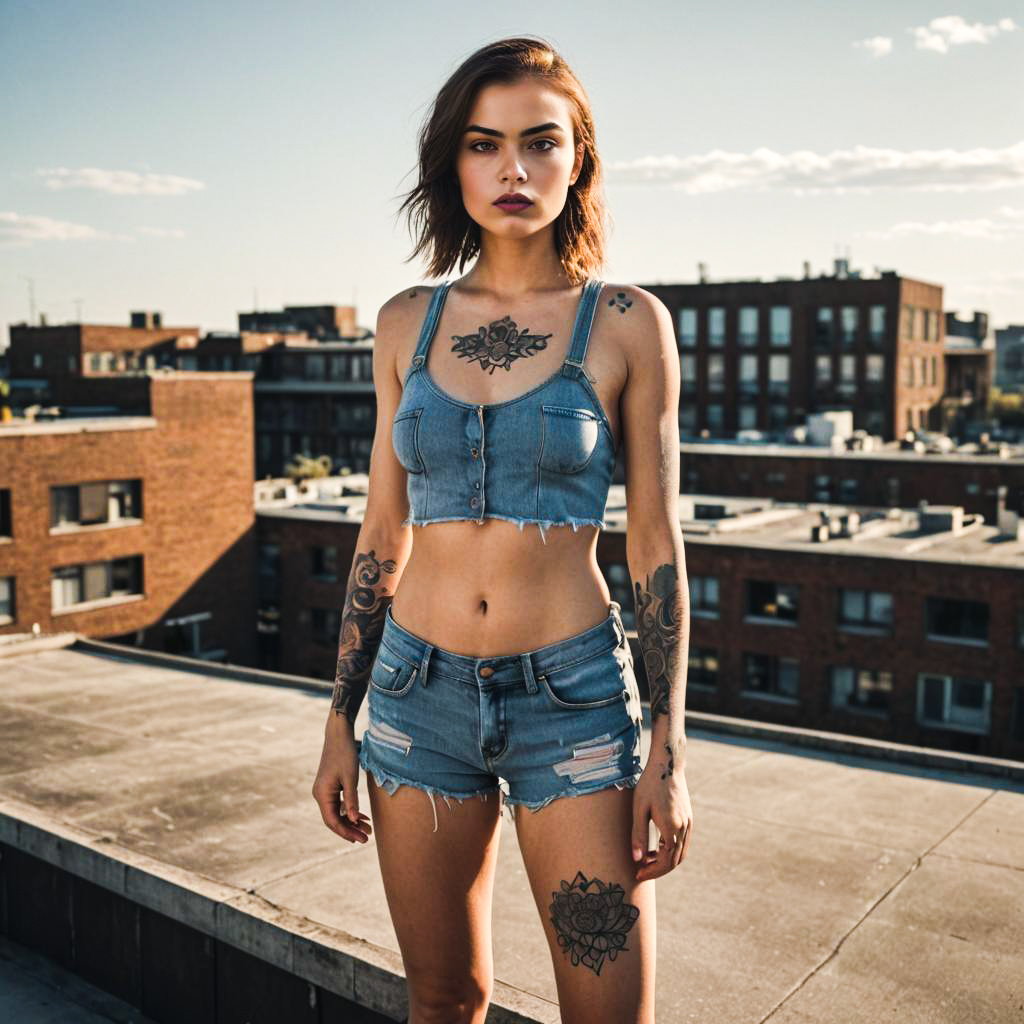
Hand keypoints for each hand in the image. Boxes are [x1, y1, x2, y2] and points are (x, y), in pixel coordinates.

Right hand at [311, 715, 372, 844]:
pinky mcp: (330, 786)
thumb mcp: (350, 778)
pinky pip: (338, 804)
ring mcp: (324, 790)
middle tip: (367, 838)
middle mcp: (320, 794)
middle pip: (334, 819)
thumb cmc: (345, 753)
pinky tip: (361, 815)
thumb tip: (353, 820)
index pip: (332, 821)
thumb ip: (351, 800)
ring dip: (351, 821)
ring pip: (337, 812)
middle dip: (350, 829)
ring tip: (368, 828)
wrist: (339, 734)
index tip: (360, 839)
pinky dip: (349, 810)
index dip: (346, 832)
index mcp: (322, 794)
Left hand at [630, 761, 691, 880]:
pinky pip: (682, 841)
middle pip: (675, 860)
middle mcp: (684, 827)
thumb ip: (638, 835)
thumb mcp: (639, 809)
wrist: (667, 764)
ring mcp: (688, 823)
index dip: (652, 871)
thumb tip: (637, 859)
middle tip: (641, 871)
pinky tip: (657, 847)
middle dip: (658, 870)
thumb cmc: (649, 784)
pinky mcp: (688, 818)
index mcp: (672, 827)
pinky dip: (671, 850)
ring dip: (666, 861)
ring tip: (647, 861)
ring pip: (681, 853)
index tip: (638, 874)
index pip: (665, 861)